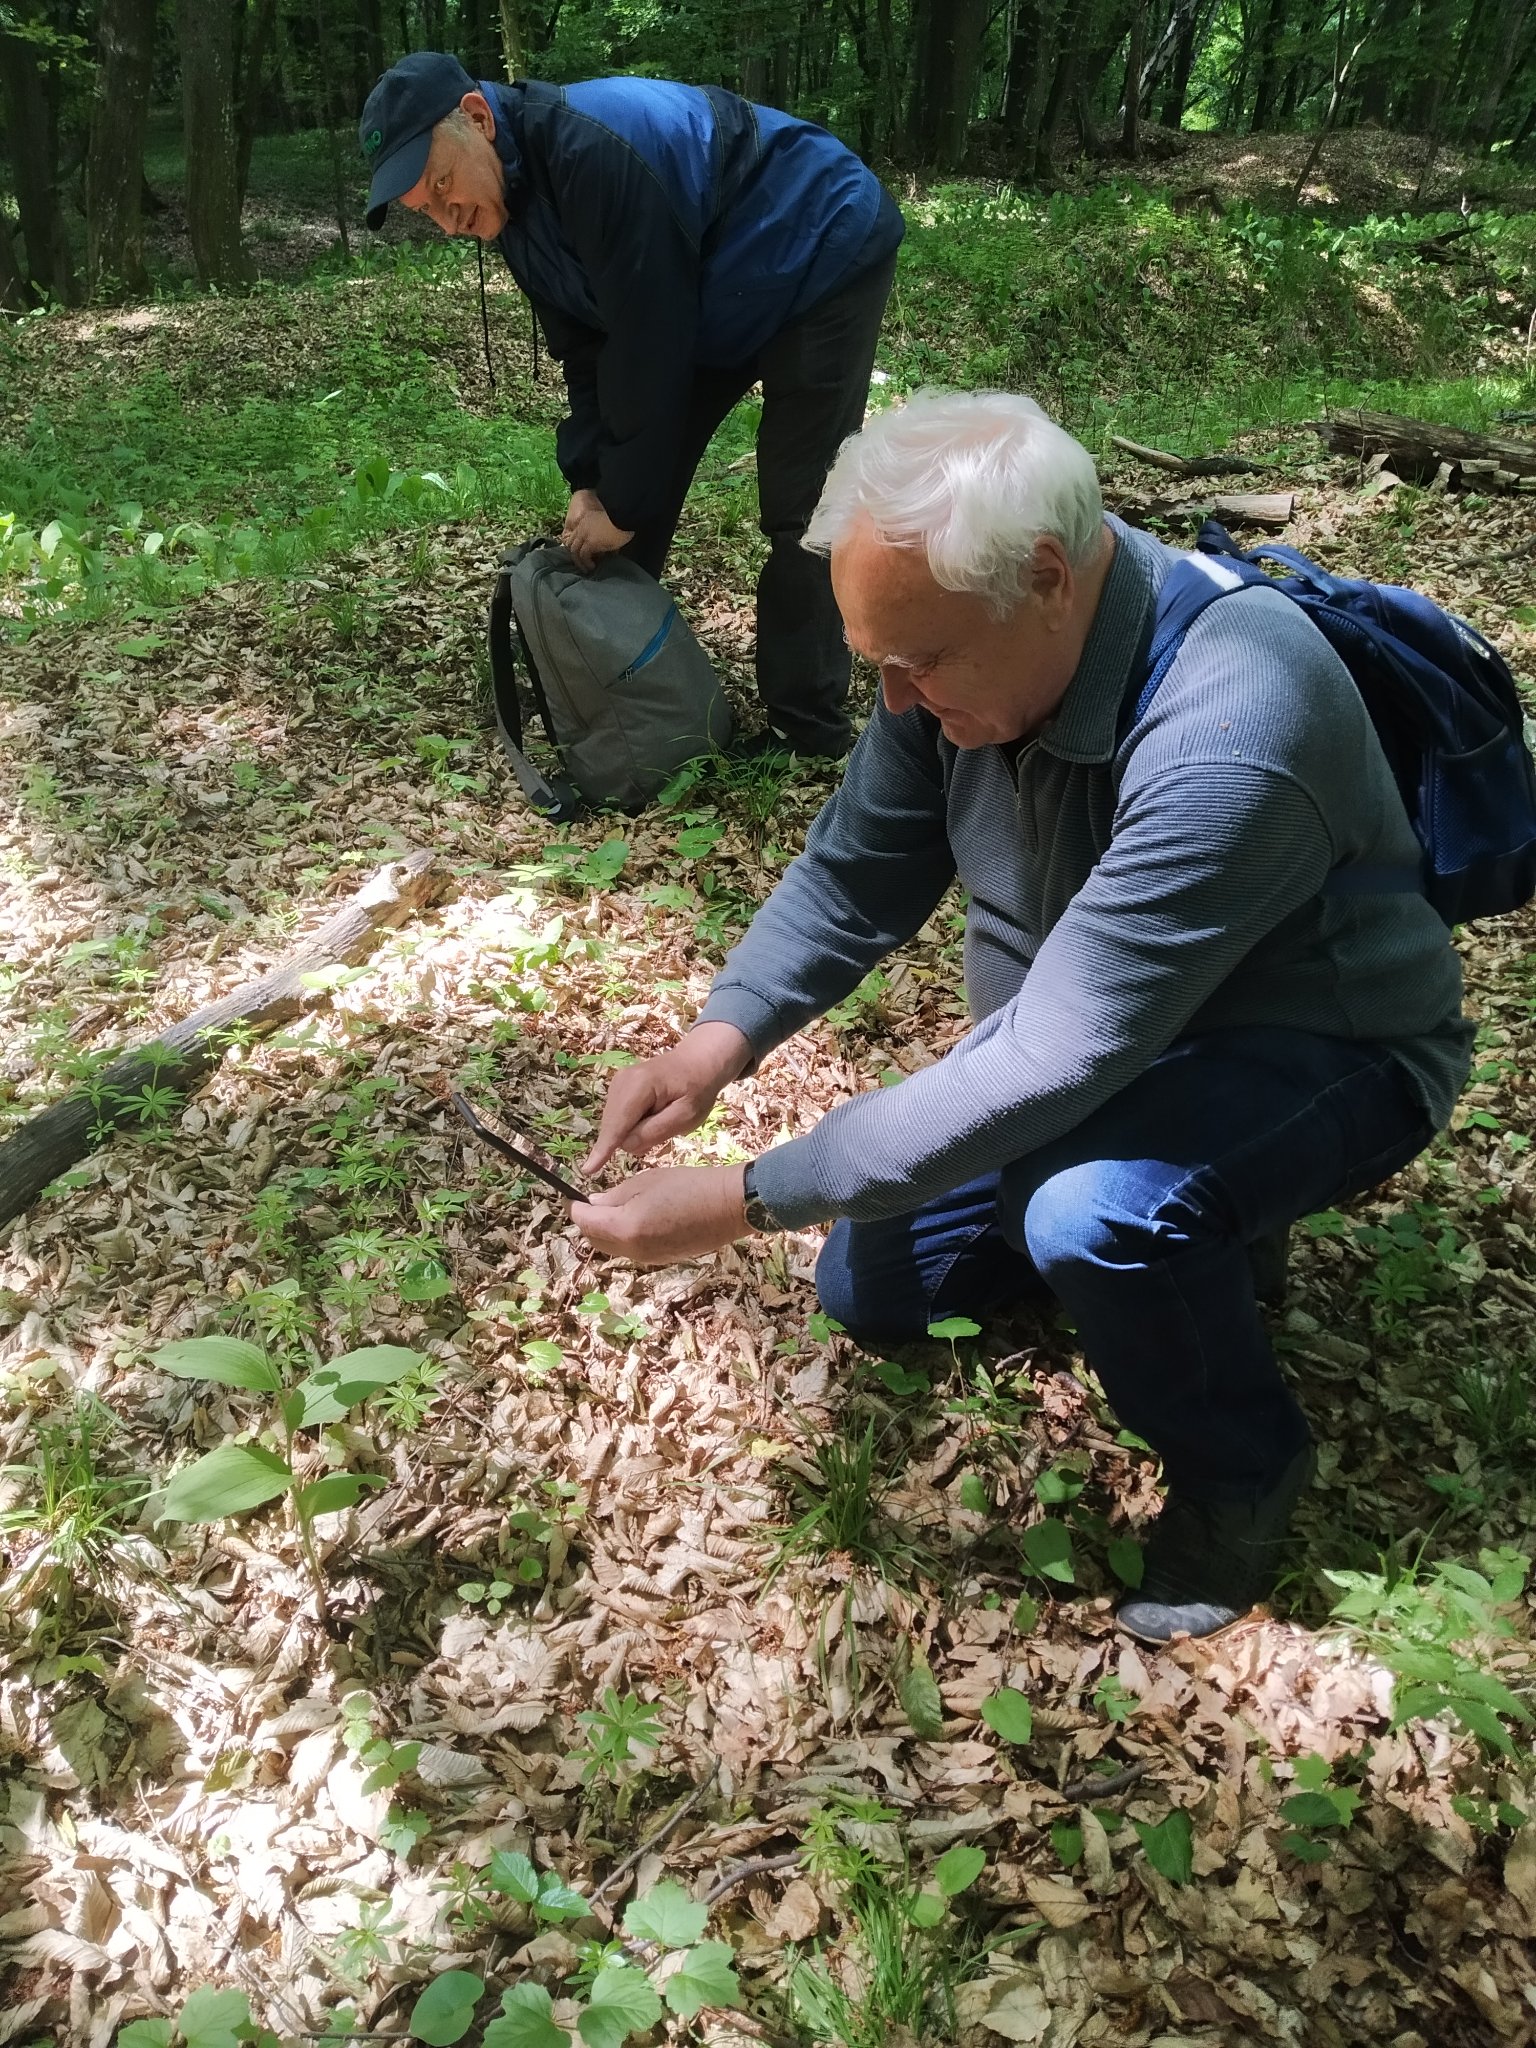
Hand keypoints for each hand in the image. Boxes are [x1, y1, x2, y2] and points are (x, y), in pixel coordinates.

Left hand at [561, 489, 633, 571]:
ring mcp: (585, 534)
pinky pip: (583, 555)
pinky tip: (592, 567)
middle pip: (572, 543)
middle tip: (583, 565)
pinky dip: (586, 563)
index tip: (585, 555)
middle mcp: (582, 526)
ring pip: (574, 551)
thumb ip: (605, 535)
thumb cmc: (624, 522)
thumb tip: (609, 551)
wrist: (627, 517)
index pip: (576, 535)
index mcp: (587, 520)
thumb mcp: (610, 526)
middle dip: (576, 555)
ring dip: (579, 562)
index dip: (578, 546)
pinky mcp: (590, 542)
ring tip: (587, 569)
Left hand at [572, 1164, 747, 1264]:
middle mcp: (633, 1251)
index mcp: (625, 1228)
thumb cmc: (687, 1185)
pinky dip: (626, 1237)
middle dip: (590, 1222)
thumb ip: (614, 1196)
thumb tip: (595, 1203)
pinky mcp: (662, 1261)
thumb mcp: (645, 1181)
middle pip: (595, 1241)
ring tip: (619, 1208)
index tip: (574, 1195)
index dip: (576, 1208)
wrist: (728, 1206)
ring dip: (608, 1231)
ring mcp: (648, 1259)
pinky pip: (633, 1251)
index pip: (586, 1222)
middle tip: (596, 1201)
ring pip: (613, 1248)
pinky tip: (640, 1219)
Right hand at [582, 1022, 752, 1174]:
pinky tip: (653, 1115)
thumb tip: (625, 1145)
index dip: (604, 1149)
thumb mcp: (686, 1115)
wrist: (697, 1061)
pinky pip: (619, 1118)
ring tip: (662, 1116)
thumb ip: (655, 1132)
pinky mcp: (618, 1088)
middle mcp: (621, 1082)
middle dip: (632, 1137)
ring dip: (634, 1130)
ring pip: (615, 1124)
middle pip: (614, 1126)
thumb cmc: (697, 1088)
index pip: (618, 1124)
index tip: (588, 1170)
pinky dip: (633, 1123)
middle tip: (666, 1124)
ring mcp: (617, 1083)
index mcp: (639, 1086)